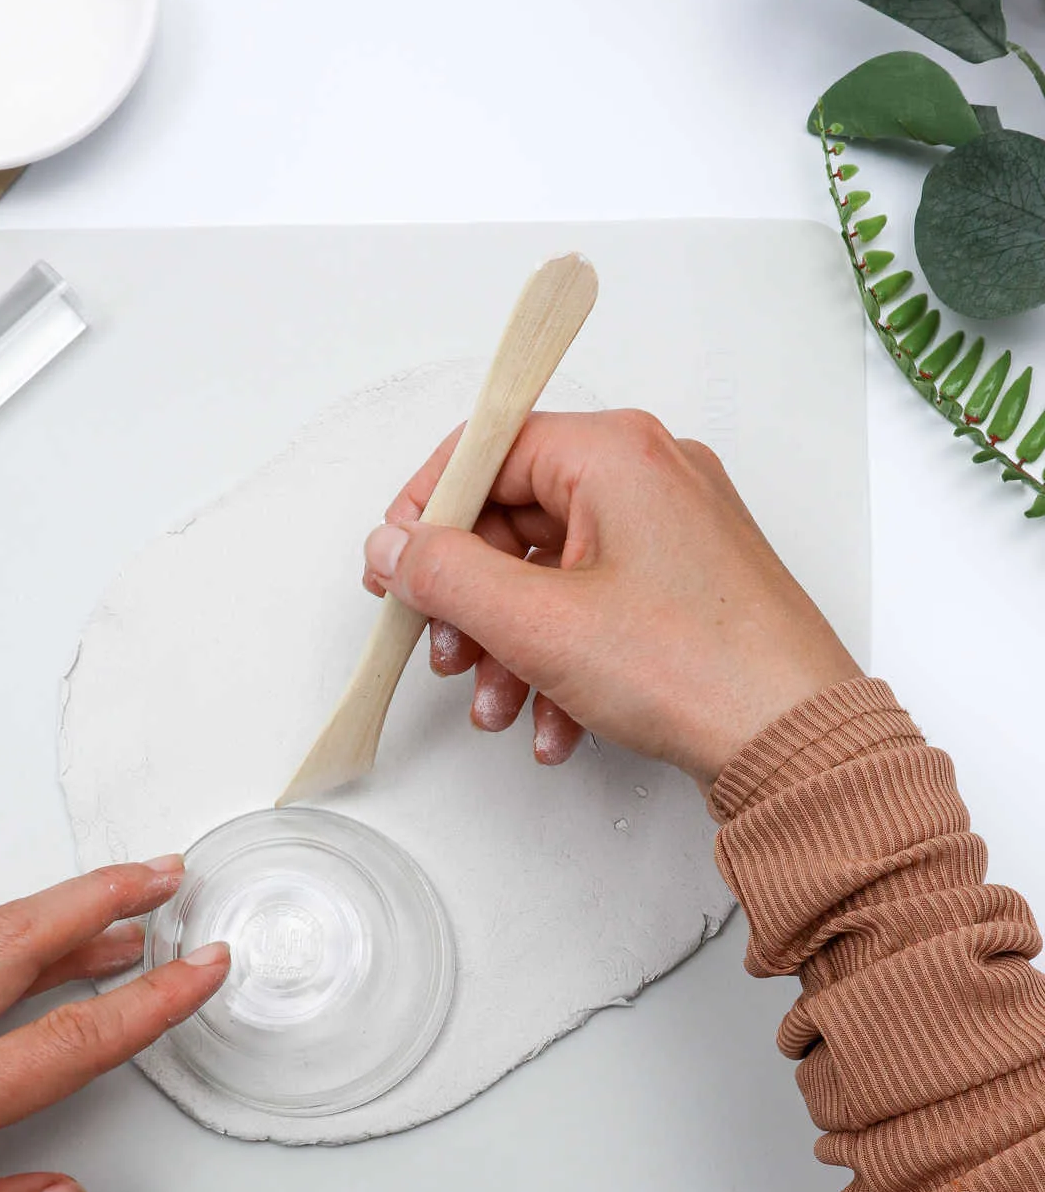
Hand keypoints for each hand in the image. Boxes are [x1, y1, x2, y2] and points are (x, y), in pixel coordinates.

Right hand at [363, 410, 859, 793]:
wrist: (798, 742)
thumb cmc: (696, 669)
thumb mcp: (538, 623)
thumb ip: (446, 575)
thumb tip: (393, 547)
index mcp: (617, 452)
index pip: (487, 448)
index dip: (427, 512)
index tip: (395, 570)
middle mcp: (651, 475)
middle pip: (516, 517)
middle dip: (471, 601)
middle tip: (445, 657)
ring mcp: (674, 533)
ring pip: (553, 574)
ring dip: (511, 646)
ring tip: (499, 709)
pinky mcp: (687, 587)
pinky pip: (598, 607)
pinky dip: (563, 662)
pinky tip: (556, 726)